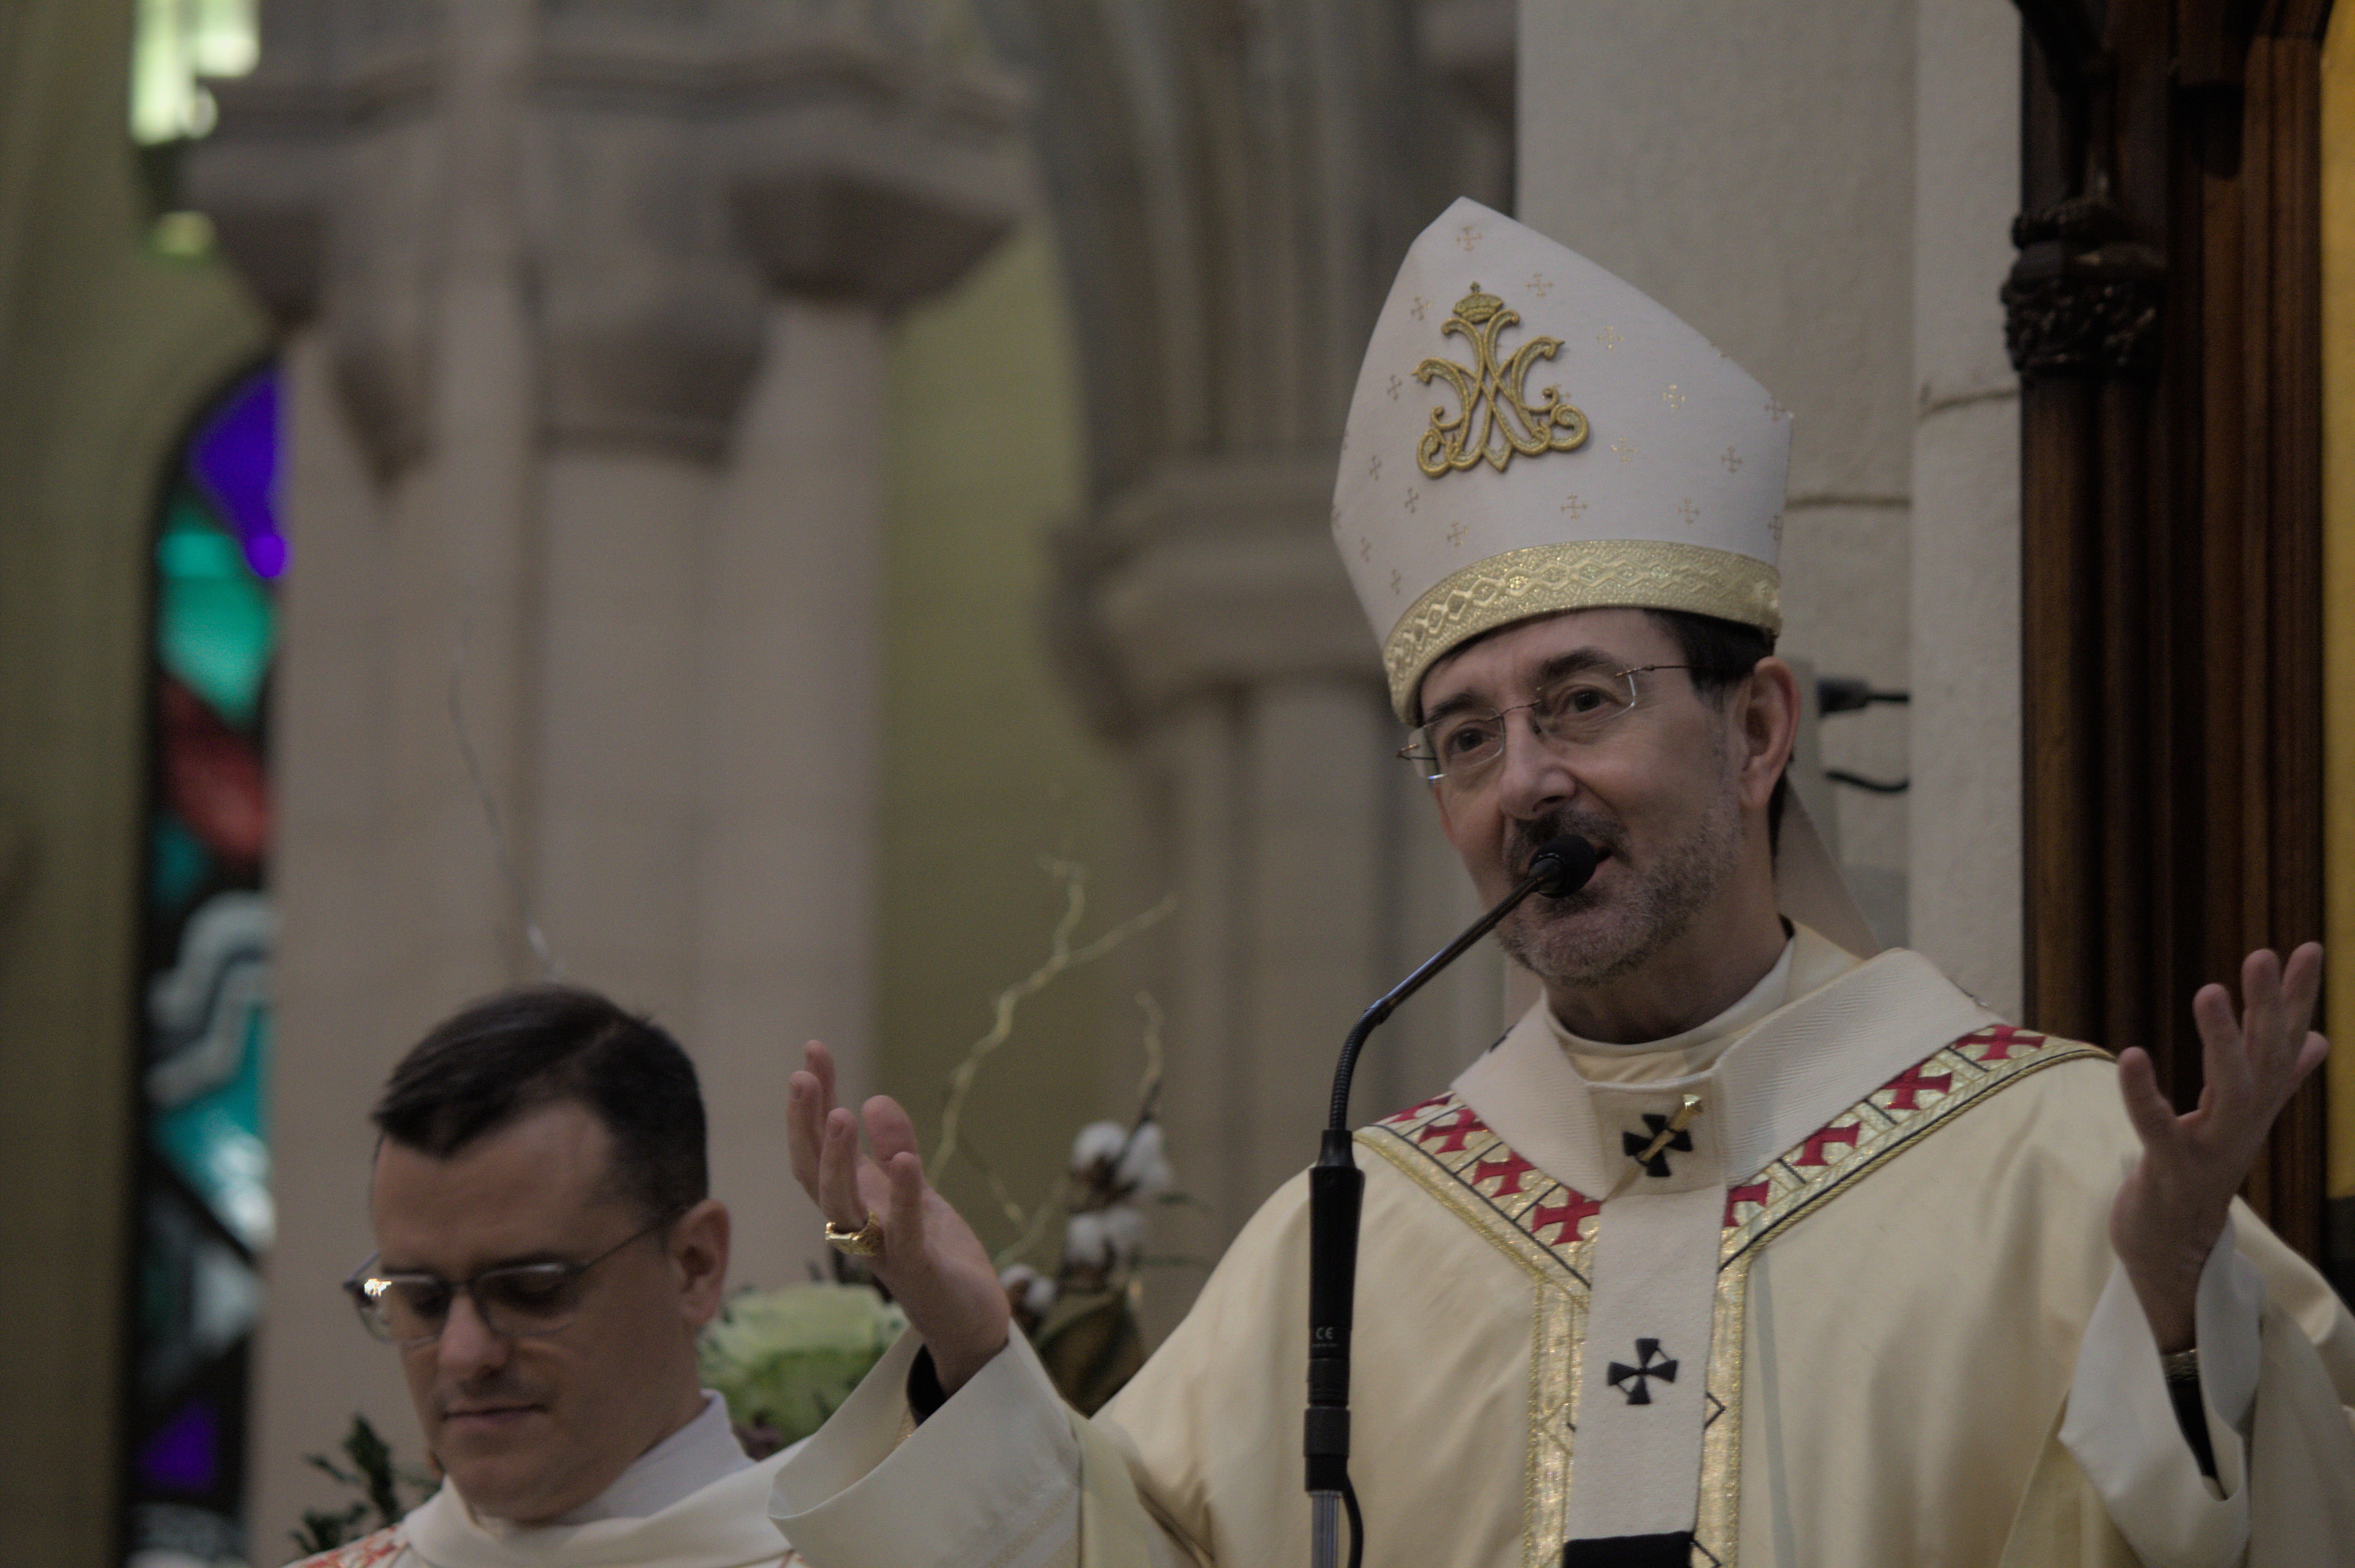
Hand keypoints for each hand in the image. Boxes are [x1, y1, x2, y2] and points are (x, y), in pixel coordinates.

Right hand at [787, 1041, 1011, 1391]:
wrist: (968, 1317)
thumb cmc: (934, 1251)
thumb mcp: (913, 1188)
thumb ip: (894, 1146)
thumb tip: (872, 1099)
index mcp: (854, 1202)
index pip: (817, 1150)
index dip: (811, 1104)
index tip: (811, 1053)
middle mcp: (857, 1226)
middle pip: (815, 1176)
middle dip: (806, 1126)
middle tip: (803, 1077)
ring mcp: (884, 1251)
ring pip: (845, 1208)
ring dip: (839, 1160)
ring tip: (841, 1113)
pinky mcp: (919, 1270)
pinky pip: (906, 1232)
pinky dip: (904, 1198)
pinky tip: (905, 1162)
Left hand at [2111, 944, 2327, 1350]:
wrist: (2177, 1251)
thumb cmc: (2201, 1175)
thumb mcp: (2241, 1119)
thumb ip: (2279, 1077)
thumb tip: (2319, 1038)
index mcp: (2255, 1106)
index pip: (2282, 1043)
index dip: (2296, 996)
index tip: (2307, 946)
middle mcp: (2242, 1123)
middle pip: (2264, 1058)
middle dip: (2268, 1006)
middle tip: (2265, 953)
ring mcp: (2211, 1148)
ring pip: (2228, 1090)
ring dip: (2221, 1040)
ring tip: (2208, 990)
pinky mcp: (2171, 1171)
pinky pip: (2158, 1127)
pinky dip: (2143, 1093)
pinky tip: (2132, 1056)